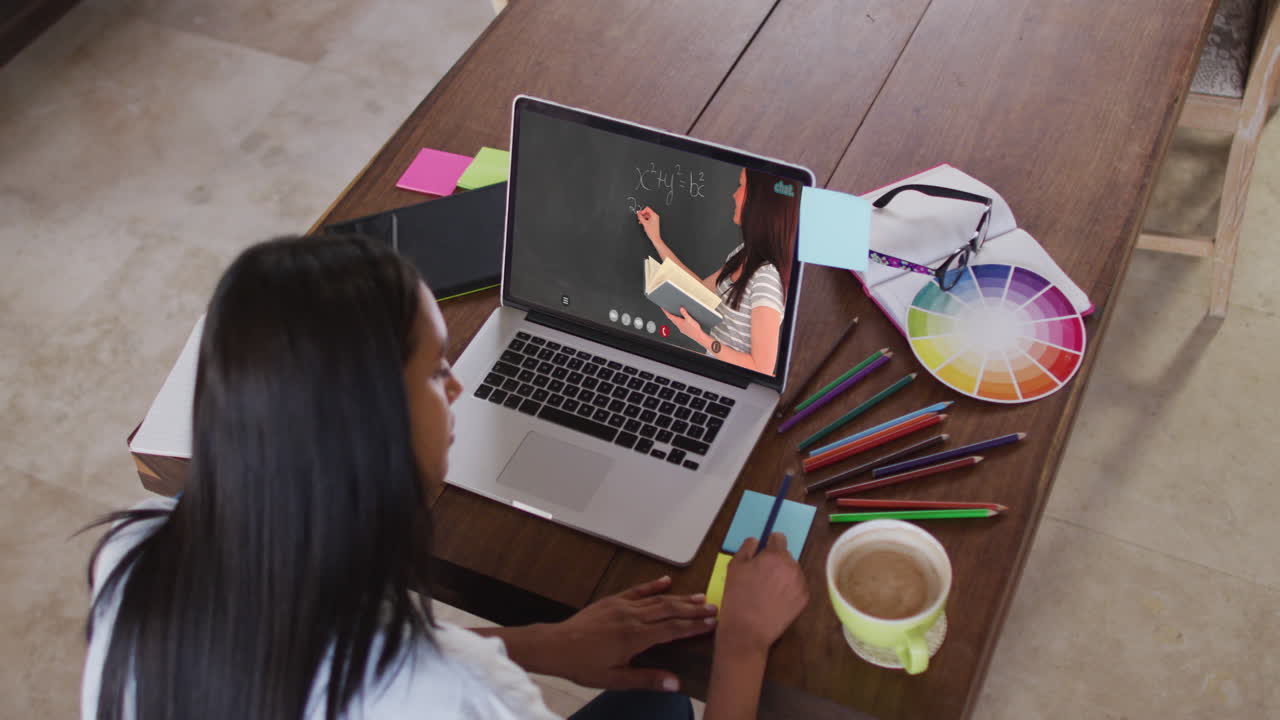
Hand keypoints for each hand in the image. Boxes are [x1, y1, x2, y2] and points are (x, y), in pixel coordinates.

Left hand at [541, 576, 716, 690]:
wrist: (556, 646)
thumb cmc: (584, 665)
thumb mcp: (615, 679)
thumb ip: (646, 679)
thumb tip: (675, 684)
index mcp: (635, 637)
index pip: (672, 629)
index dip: (694, 626)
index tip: (712, 623)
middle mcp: (632, 617)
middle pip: (670, 610)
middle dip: (693, 609)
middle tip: (714, 608)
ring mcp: (622, 606)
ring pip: (657, 599)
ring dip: (680, 597)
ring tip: (700, 596)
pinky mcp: (612, 600)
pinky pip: (637, 590)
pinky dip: (653, 585)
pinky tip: (666, 581)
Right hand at [636, 206, 661, 243]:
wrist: (655, 237)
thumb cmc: (652, 231)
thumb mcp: (644, 223)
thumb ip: (640, 217)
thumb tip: (638, 213)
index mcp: (654, 215)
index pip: (647, 209)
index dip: (642, 211)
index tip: (639, 214)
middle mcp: (655, 216)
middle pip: (647, 212)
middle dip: (642, 214)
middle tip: (638, 217)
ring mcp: (654, 219)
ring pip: (647, 216)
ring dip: (643, 218)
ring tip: (640, 221)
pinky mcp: (653, 222)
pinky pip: (648, 219)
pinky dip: (645, 220)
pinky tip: (642, 222)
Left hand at [663, 307, 710, 347]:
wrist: (698, 336)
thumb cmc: (694, 329)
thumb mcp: (690, 319)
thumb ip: (685, 313)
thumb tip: (681, 308)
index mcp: (679, 322)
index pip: (669, 316)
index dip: (665, 311)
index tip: (663, 308)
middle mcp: (678, 325)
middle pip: (671, 318)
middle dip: (668, 313)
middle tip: (666, 309)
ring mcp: (681, 328)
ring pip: (675, 322)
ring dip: (673, 317)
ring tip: (673, 313)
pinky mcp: (683, 330)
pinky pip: (678, 324)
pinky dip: (677, 321)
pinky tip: (681, 320)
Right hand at [716, 534, 808, 654]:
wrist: (747, 630)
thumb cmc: (738, 597)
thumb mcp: (734, 566)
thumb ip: (746, 548)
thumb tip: (756, 540)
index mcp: (775, 555)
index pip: (779, 538)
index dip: (769, 543)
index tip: (763, 553)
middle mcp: (792, 567)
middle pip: (786, 556)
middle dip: (775, 562)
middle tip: (761, 576)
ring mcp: (800, 584)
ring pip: (792, 572)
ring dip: (783, 575)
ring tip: (768, 590)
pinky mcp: (803, 600)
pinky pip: (797, 587)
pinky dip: (789, 590)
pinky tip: (775, 600)